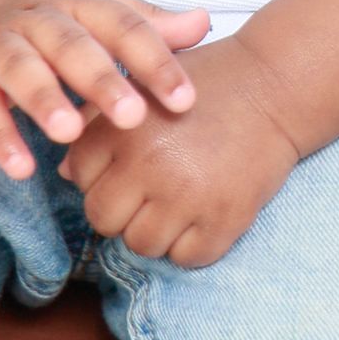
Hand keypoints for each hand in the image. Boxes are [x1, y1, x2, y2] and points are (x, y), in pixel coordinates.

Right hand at [0, 0, 208, 178]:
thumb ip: (144, 20)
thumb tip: (205, 24)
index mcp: (77, 1)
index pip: (122, 26)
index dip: (155, 60)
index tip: (186, 99)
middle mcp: (37, 18)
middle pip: (71, 45)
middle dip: (102, 80)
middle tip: (133, 116)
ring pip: (20, 67)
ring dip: (44, 98)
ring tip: (69, 133)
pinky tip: (20, 166)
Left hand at [64, 34, 301, 265]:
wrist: (277, 85)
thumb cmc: (208, 81)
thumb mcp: (145, 84)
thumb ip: (97, 120)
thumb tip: (62, 171)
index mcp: (124, 129)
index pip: (78, 178)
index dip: (100, 175)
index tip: (127, 166)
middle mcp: (150, 165)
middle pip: (103, 220)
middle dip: (122, 209)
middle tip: (152, 189)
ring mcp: (187, 197)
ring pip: (141, 245)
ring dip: (156, 229)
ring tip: (180, 199)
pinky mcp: (223, 220)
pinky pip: (186, 258)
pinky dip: (192, 244)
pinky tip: (204, 213)